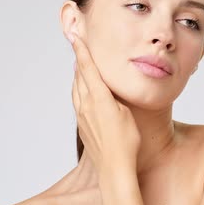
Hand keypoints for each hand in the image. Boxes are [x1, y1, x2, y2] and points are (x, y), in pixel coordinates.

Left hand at [68, 32, 141, 174]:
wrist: (114, 168)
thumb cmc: (127, 141)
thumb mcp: (125, 111)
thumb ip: (114, 95)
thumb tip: (105, 84)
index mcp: (98, 98)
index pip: (87, 68)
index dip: (81, 50)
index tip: (76, 36)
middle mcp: (85, 104)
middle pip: (79, 76)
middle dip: (79, 59)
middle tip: (78, 44)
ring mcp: (82, 116)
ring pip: (76, 88)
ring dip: (78, 75)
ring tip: (79, 65)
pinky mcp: (82, 126)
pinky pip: (77, 101)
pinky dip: (79, 90)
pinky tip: (83, 91)